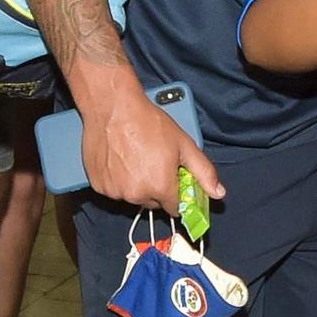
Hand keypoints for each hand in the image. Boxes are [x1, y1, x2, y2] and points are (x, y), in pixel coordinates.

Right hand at [81, 76, 224, 212]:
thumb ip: (204, 172)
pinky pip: (114, 190)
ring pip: (132, 196)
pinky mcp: (98, 185)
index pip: (175, 208)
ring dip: (136, 184)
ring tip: (136, 158)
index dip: (178, 195)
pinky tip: (120, 160)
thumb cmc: (148, 122)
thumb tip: (218, 193)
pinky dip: (118, 180)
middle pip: (153, 203)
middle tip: (155, 163)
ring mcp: (114, 191)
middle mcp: (136, 194)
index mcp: (160, 187)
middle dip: (157, 188)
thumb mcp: (184, 145)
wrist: (113, 107)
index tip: (175, 183)